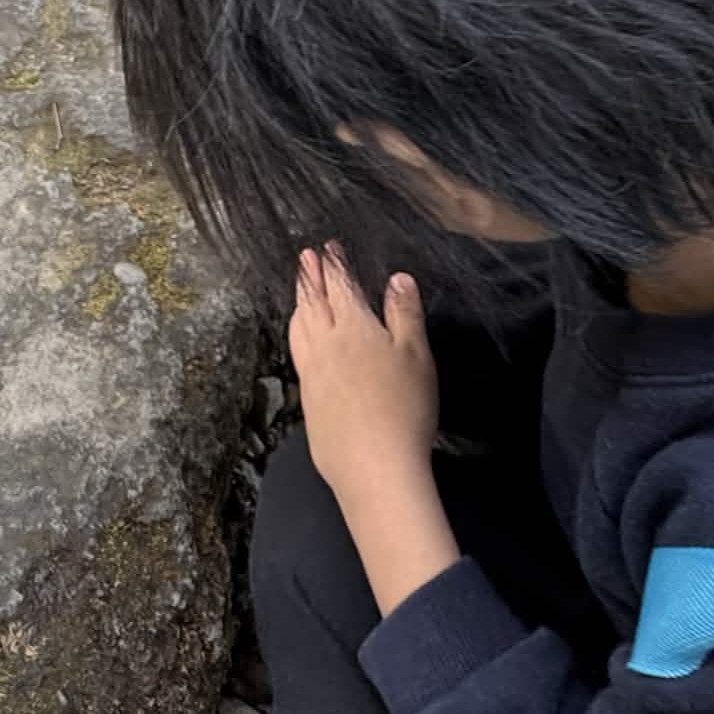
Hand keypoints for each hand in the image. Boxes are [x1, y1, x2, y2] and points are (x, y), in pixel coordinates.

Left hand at [291, 248, 459, 611]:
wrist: (374, 466)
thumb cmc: (404, 409)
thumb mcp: (416, 355)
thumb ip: (404, 314)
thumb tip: (397, 279)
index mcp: (355, 328)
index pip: (341, 287)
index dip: (335, 265)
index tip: (327, 248)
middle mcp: (326, 344)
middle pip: (314, 302)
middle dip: (310, 277)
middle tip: (305, 257)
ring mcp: (312, 371)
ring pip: (300, 326)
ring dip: (300, 302)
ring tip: (300, 291)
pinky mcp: (307, 397)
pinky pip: (297, 352)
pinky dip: (296, 332)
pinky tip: (301, 337)